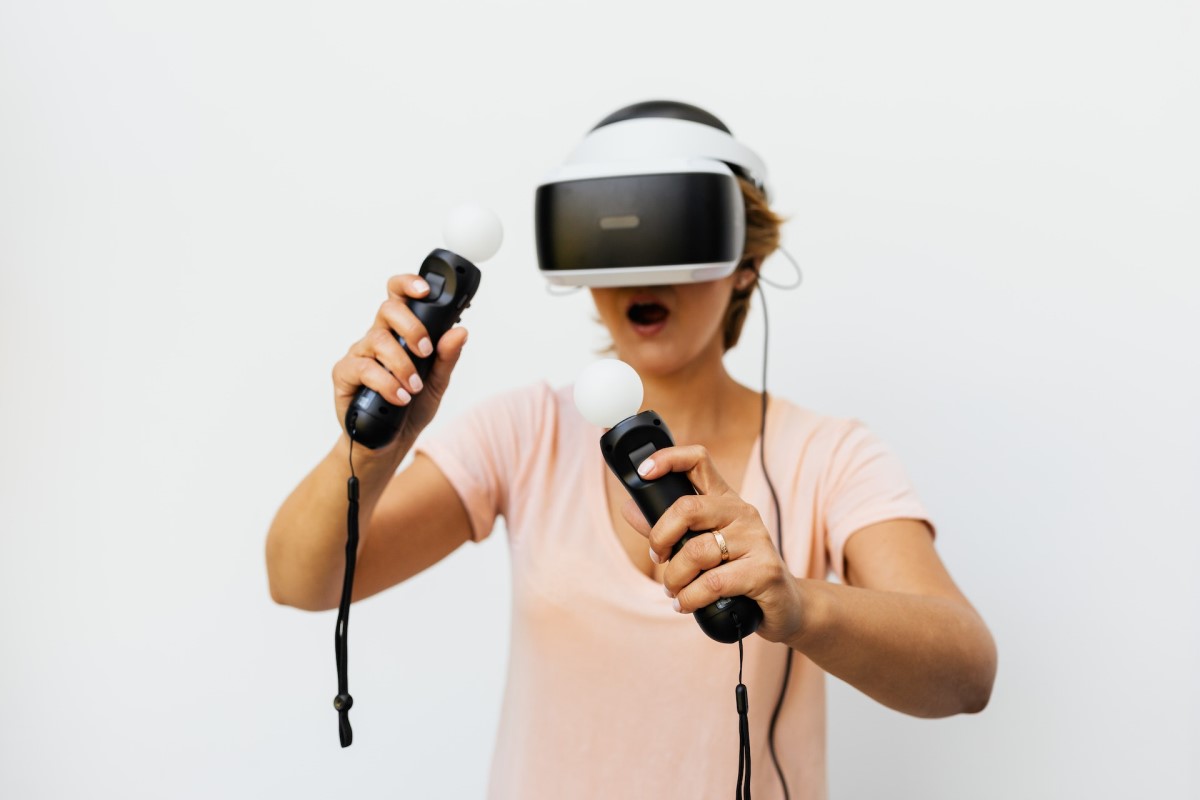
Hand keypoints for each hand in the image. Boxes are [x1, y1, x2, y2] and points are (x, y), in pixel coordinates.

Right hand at [331, 273, 468, 451]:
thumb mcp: (437, 383)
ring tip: (414, 387)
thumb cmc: (411, 409)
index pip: (399, 297)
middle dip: (411, 327)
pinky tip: (399, 397)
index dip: (408, 285)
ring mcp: (358, 354)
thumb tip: (460, 332)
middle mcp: (376, 338)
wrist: (389, 443)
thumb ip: (446, 357)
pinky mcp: (344, 375)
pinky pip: (363, 368)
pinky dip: (386, 383)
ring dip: (402, 364)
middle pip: (387, 310)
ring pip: (377, 340)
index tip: (425, 290)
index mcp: (398, 334)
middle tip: (425, 352)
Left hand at [621, 444, 805, 643]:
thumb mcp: (701, 545)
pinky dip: (690, 598)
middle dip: (661, 537)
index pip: (698, 460)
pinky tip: (687, 604)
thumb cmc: (737, 571)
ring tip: (675, 591)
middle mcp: (742, 512)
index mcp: (724, 500)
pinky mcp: (764, 570)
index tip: (644, 472)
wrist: (784, 604)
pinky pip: (712, 582)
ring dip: (675, 578)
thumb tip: (629, 508)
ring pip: (697, 552)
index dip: (668, 459)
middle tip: (658, 558)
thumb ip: (667, 528)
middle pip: (688, 507)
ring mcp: (756, 539)